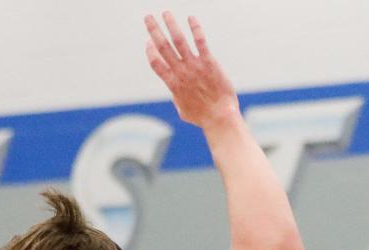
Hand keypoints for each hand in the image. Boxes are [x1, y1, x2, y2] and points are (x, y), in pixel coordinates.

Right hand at [144, 13, 238, 128]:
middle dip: (154, 30)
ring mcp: (194, 66)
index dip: (150, 51)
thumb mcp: (183, 111)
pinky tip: (191, 18)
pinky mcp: (209, 63)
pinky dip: (195, 29)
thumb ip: (177, 99)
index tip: (148, 42)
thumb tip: (176, 96)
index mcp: (172, 83)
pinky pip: (200, 42)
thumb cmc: (203, 117)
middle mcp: (181, 72)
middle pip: (162, 47)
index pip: (155, 62)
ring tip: (165, 13)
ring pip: (178, 40)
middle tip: (148, 18)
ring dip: (171, 25)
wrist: (220, 117)